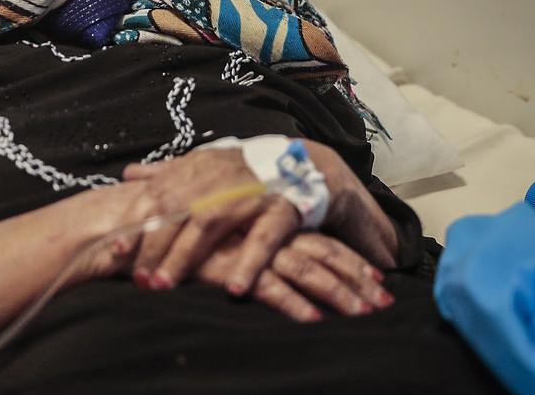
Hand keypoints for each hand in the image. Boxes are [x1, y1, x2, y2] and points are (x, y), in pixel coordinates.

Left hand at [121, 140, 397, 295]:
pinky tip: (233, 288)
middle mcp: (218, 180)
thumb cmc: (246, 170)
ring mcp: (250, 194)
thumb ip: (167, 172)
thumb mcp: (206, 164)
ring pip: (209, 225)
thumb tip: (127, 173)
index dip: (134, 225)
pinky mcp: (282, 209)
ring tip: (163, 286)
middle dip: (152, 247)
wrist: (308, 164)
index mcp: (197, 170)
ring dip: (184, 256)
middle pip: (176, 213)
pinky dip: (249, 262)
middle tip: (136, 280)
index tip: (112, 252)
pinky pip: (264, 238)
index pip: (157, 198)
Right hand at [195, 231, 395, 321]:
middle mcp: (269, 228)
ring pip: (309, 271)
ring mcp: (254, 247)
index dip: (350, 257)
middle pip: (326, 254)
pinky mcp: (234, 266)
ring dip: (340, 294)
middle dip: (358, 280)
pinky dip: (295, 305)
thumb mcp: (224, 215)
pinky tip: (315, 321)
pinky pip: (272, 288)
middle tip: (386, 303)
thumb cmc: (184, 216)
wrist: (148, 214)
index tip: (378, 275)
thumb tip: (276, 244)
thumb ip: (247, 226)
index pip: (321, 238)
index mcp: (271, 215)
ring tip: (365, 316)